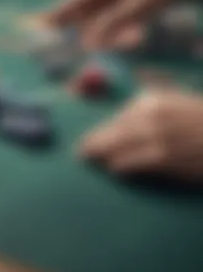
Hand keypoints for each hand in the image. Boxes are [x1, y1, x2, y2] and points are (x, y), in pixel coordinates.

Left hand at [79, 90, 202, 181]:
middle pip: (109, 133)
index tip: (87, 141)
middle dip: (92, 145)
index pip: (114, 120)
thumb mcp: (173, 103)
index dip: (99, 133)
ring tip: (92, 161)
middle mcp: (148, 116)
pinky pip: (132, 163)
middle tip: (80, 154)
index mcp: (149, 101)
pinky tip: (114, 170)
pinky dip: (120, 167)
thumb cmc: (199, 120)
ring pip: (116, 149)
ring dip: (102, 157)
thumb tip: (118, 123)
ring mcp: (155, 137)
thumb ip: (146, 109)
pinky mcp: (164, 158)